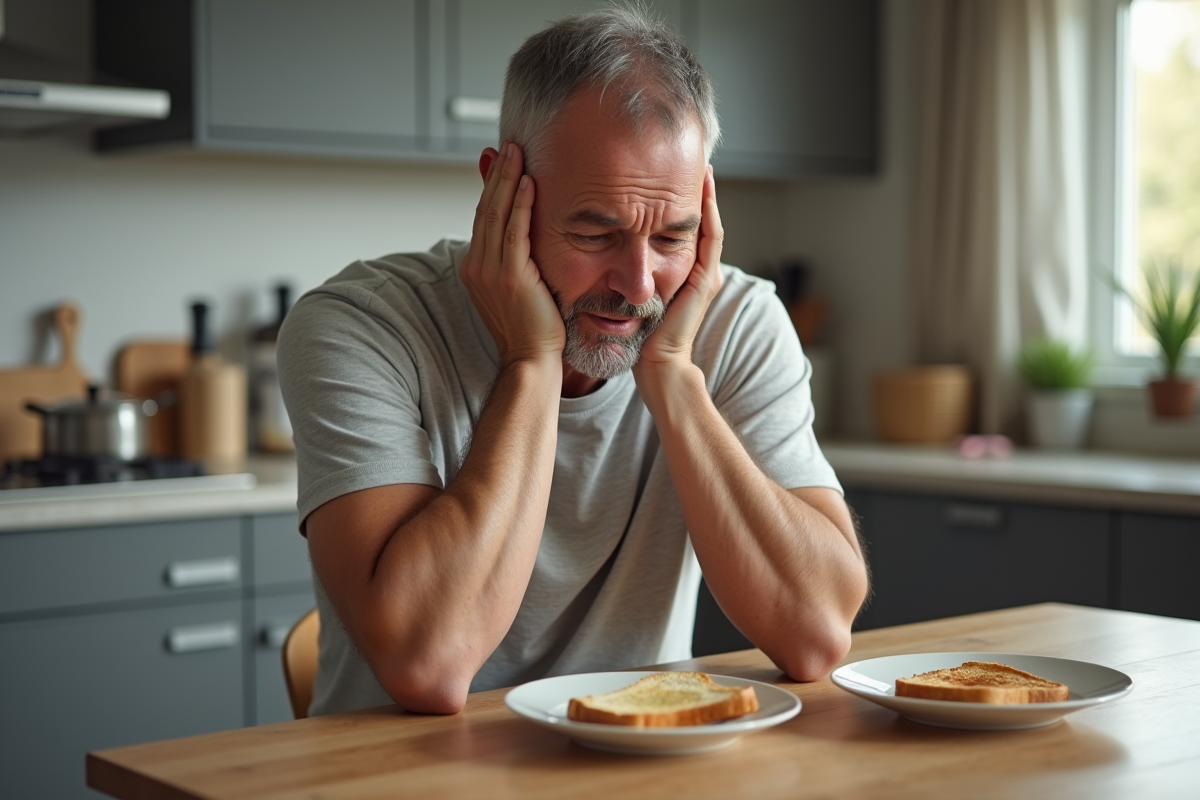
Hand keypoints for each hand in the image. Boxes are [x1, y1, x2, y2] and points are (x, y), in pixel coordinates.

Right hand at [461, 142, 564, 367]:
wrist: (532, 360)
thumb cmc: (534, 328)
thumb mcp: (522, 286)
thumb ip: (519, 257)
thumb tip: (525, 234)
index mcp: (476, 267)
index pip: (484, 216)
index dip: (492, 186)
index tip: (502, 159)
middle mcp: (476, 266)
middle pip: (485, 208)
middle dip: (497, 173)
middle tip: (509, 144)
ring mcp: (489, 271)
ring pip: (496, 214)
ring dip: (507, 179)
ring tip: (517, 151)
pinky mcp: (509, 276)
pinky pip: (514, 231)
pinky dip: (520, 204)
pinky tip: (529, 181)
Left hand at [634, 168, 723, 375]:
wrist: (656, 366)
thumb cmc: (638, 338)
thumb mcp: (629, 295)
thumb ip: (623, 274)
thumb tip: (596, 250)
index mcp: (679, 272)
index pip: (680, 228)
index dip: (675, 201)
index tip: (663, 173)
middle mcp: (697, 270)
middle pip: (698, 222)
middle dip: (693, 191)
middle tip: (689, 159)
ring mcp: (705, 274)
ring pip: (709, 224)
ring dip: (707, 196)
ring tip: (703, 166)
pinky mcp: (705, 280)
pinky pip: (713, 238)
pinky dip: (710, 212)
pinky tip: (704, 190)